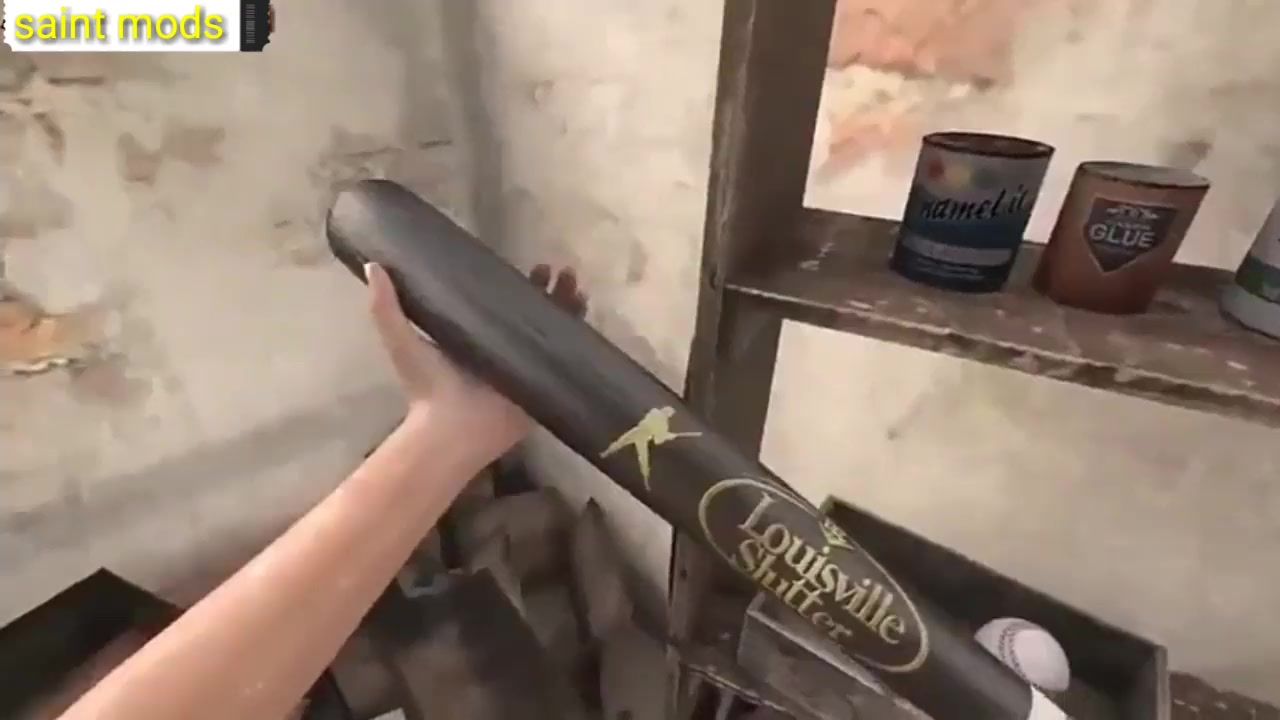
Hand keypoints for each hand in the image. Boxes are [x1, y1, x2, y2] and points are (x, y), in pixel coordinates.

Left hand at [365, 261, 587, 454]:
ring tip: (577, 288)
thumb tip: (374, 265)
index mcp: (478, 335)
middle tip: (562, 272)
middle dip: (553, 291)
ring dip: (569, 308)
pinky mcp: (542, 386)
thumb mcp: (402, 341)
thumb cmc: (427, 387)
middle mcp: (505, 348)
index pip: (506, 301)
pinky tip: (588, 318)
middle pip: (537, 312)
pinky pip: (566, 361)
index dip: (523, 283)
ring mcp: (527, 367)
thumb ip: (387, 308)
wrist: (449, 431)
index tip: (534, 265)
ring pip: (556, 330)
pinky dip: (580, 340)